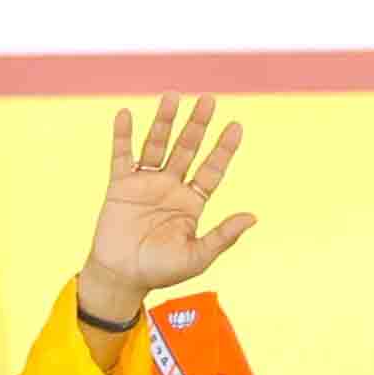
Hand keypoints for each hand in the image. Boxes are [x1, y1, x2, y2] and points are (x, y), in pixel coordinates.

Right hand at [79, 91, 251, 326]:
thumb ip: (223, 236)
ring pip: (157, 146)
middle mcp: (171, 187)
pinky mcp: (120, 186)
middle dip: (197, 125)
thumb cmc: (160, 271)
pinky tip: (125, 114)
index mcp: (192, 202)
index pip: (212, 169)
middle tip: (208, 100)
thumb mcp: (197, 257)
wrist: (121, 277)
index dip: (223, 149)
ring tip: (172, 96)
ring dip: (164, 122)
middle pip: (187, 149)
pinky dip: (122, 136)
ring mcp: (145, 183)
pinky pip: (121, 156)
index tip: (235, 126)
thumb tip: (253, 216)